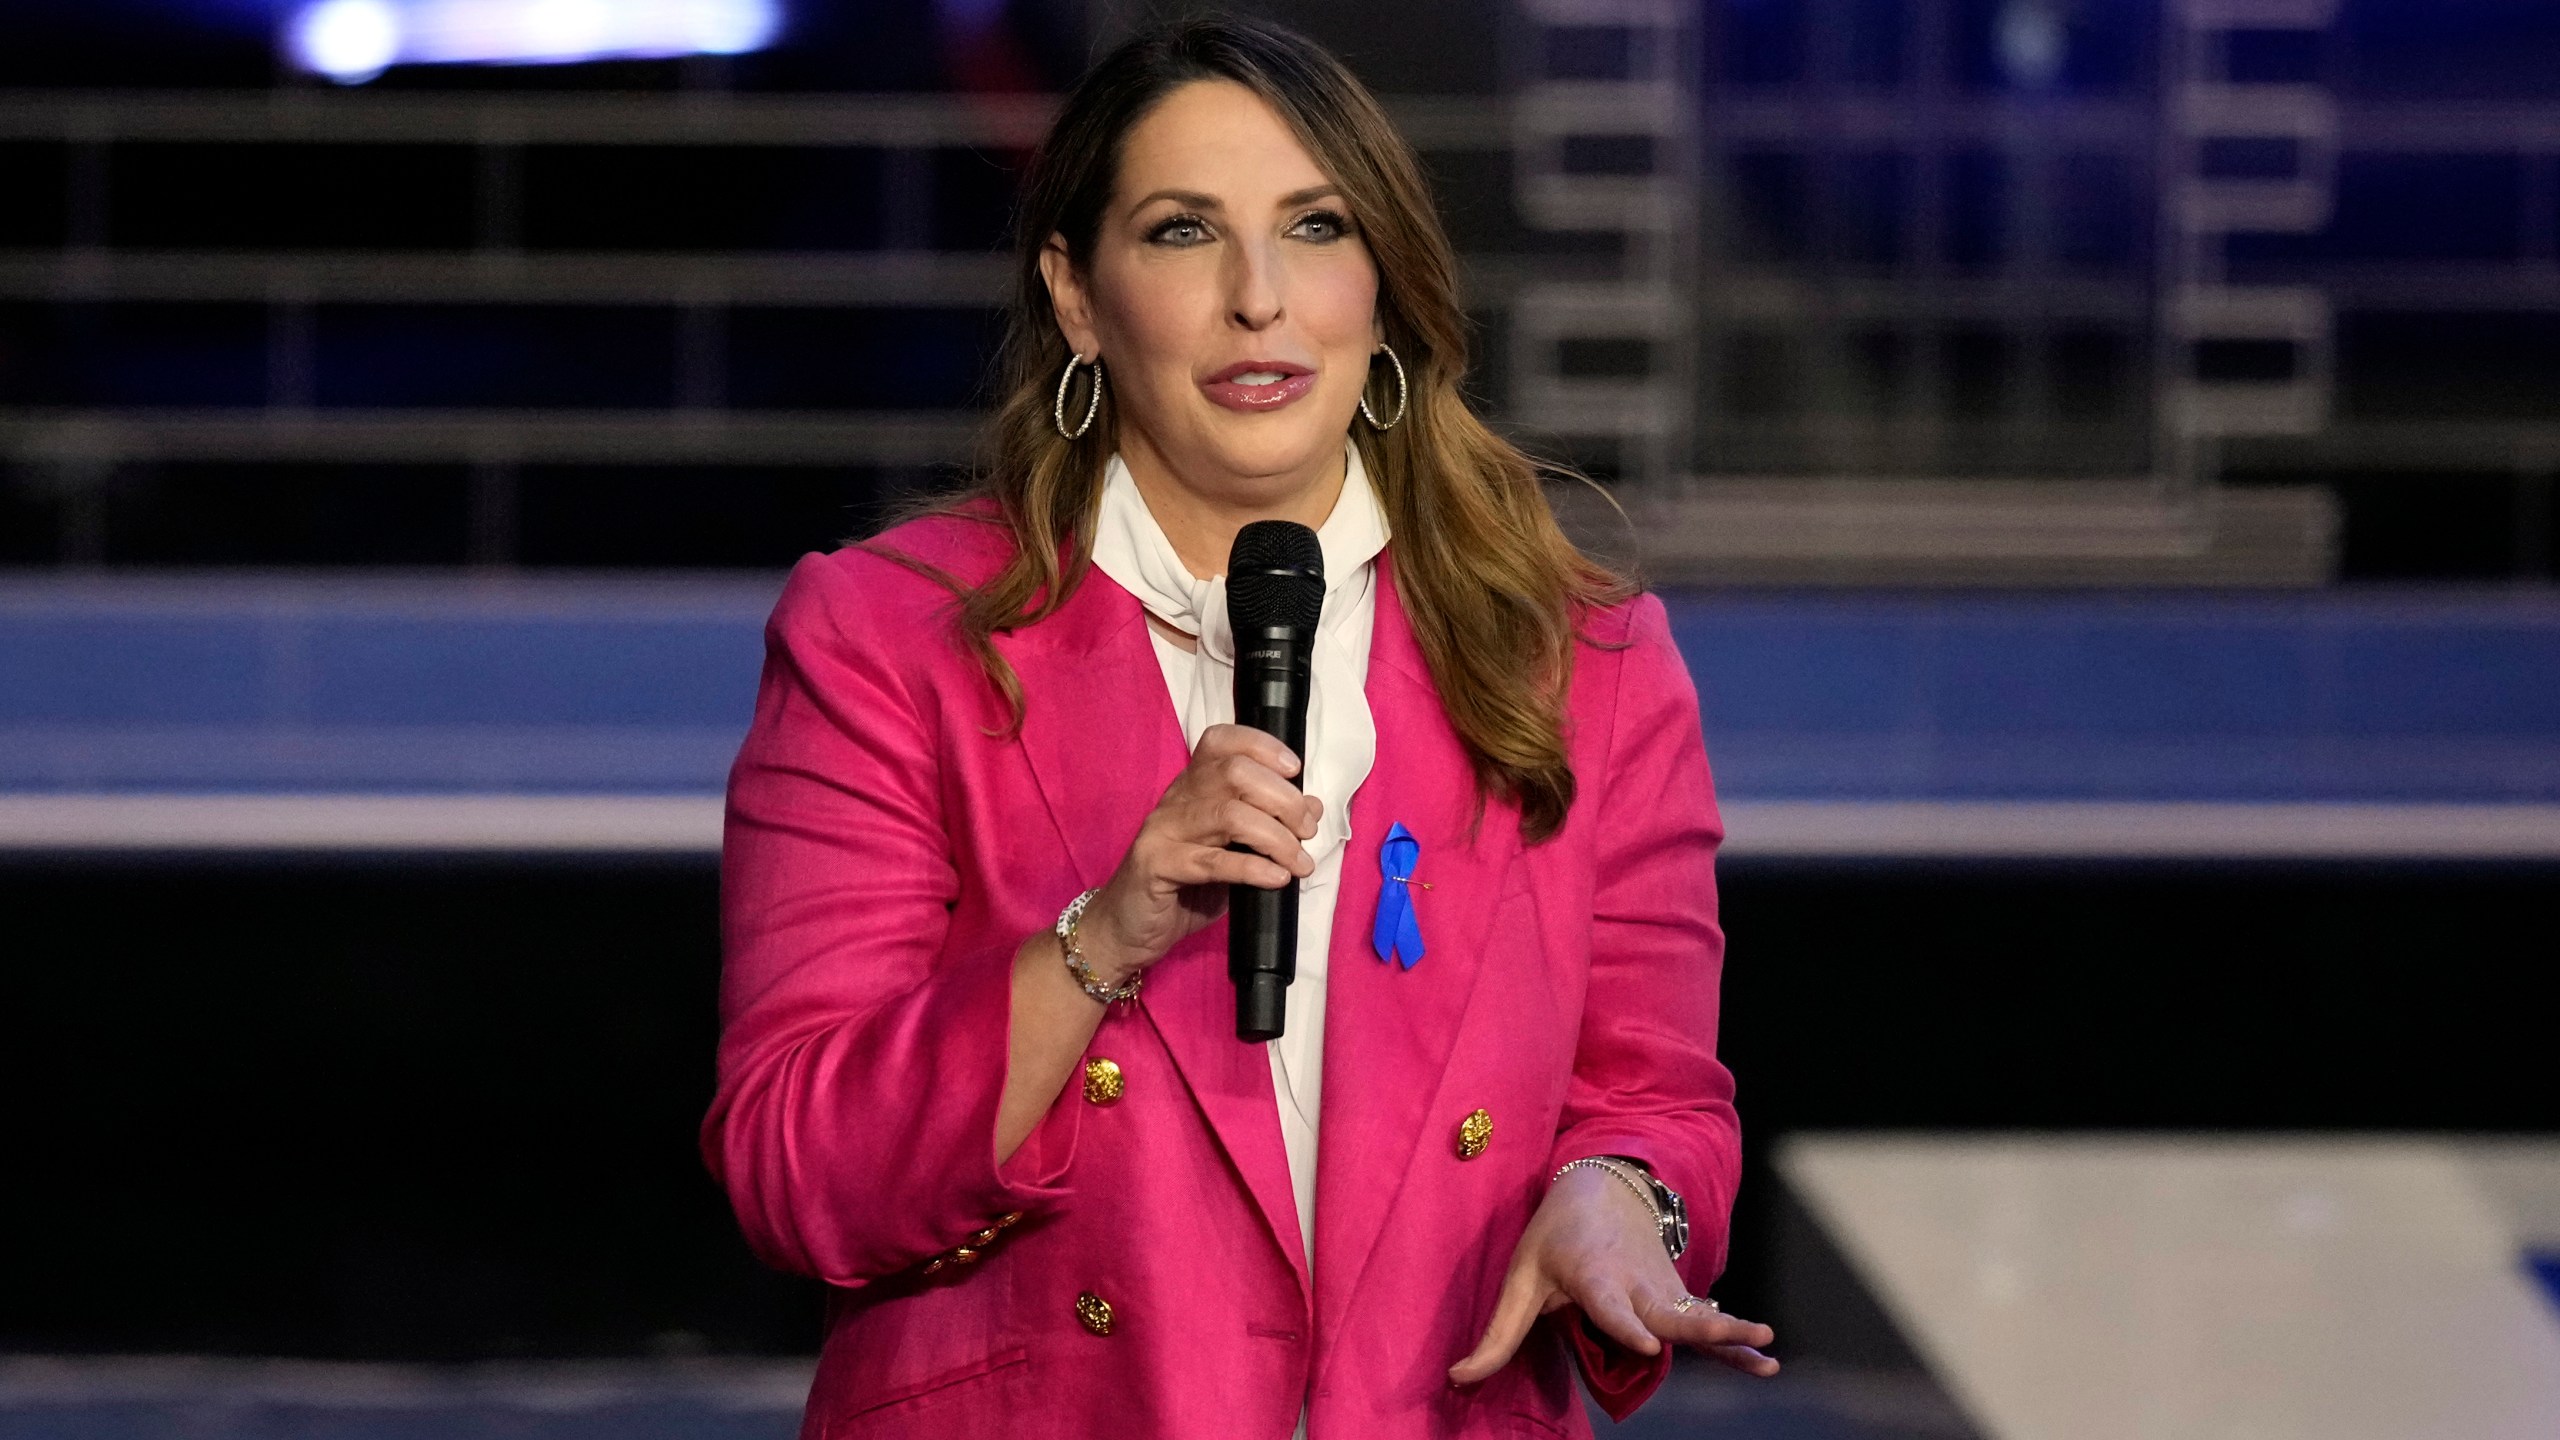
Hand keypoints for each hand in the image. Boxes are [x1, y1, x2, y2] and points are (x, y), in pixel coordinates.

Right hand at [1077, 724, 1321, 981]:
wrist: (1125, 929)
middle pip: (1234, 773)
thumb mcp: (1231, 854)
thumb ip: (1266, 829)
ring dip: (1276, 838)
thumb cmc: (1182, 889)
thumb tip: (1312, 807)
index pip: (1220, 742)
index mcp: (1191, 789)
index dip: (1261, 746)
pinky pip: (1212, 862)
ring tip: (1300, 863)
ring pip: (1229, 815)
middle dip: (1283, 799)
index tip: (1295, 769)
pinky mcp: (1157, 867)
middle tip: (1306, 831)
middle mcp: (1176, 801)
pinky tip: (1277, 878)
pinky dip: (1253, 868)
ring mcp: (1164, 832)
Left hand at [1448, 1165, 1777, 1385]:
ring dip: (1732, 1336)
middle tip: (1733, 1334)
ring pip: (1698, 1318)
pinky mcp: (1678, 1297)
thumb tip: (1458, 1378)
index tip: (1648, 1343)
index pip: (1610, 1304)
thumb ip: (1497, 1334)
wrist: (1605, 1185)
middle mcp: (1636, 1282)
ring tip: (1767, 1354)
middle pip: (1670, 1312)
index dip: (1626, 1324)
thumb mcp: (1520, 1276)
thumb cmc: (1555, 1234)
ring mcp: (1663, 1290)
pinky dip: (1733, 1340)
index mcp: (1593, 1274)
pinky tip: (1764, 1361)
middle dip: (1703, 1328)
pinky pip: (1705, 1322)